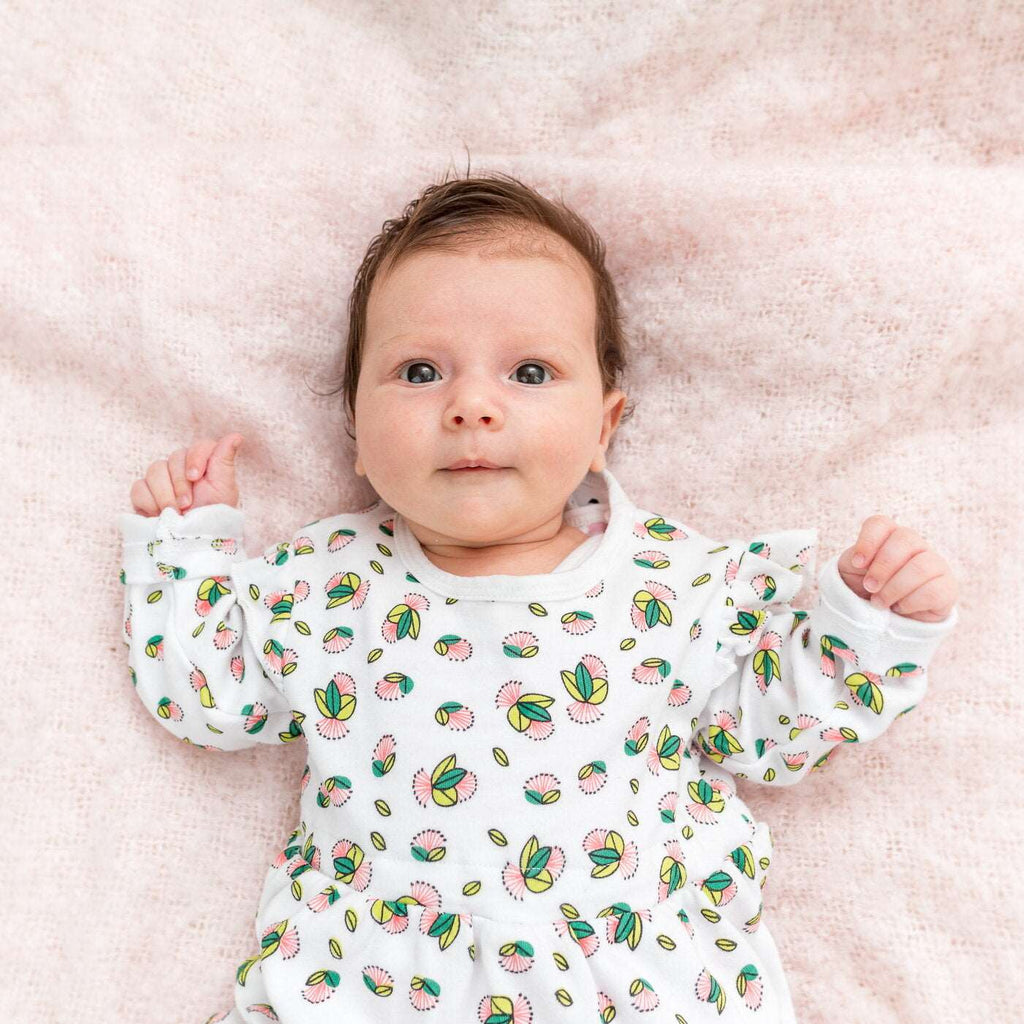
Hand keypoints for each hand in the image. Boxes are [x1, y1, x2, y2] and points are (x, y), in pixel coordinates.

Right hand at [129, 434, 244, 515]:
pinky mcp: (144, 492)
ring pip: (154, 471)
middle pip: (173, 459)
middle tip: (187, 505)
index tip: (196, 478)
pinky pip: (139, 488)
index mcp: (205, 462)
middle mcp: (181, 466)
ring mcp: (161, 478)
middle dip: (180, 485)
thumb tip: (236, 436)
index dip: (195, 459)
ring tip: (176, 513)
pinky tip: (160, 515)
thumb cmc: (213, 514)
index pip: (198, 446)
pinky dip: (149, 503)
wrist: (194, 541)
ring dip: (165, 495)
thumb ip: (225, 460)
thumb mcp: (224, 488)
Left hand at [838, 515, 957, 622]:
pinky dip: (910, 603)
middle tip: (870, 587)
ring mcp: (935, 564)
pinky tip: (901, 607)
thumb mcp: (853, 573)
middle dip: (882, 567)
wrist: (889, 618)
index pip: (880, 524)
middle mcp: (915, 545)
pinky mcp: (947, 587)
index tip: (857, 564)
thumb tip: (863, 565)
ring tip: (879, 602)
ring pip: (920, 567)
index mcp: (889, 536)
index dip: (868, 541)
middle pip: (904, 539)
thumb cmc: (869, 588)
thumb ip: (855, 562)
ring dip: (894, 588)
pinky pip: (933, 591)